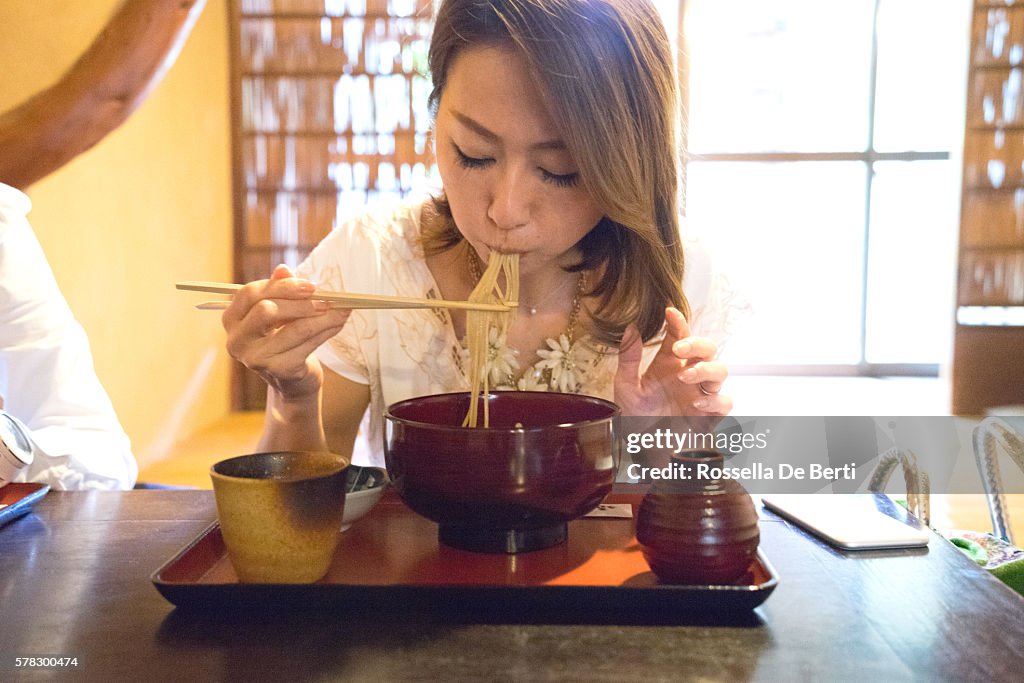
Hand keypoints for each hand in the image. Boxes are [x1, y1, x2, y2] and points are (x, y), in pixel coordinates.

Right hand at [223, 265, 350, 401]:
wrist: (292, 379)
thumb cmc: (284, 337)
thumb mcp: (280, 311)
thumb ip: (280, 290)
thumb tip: (283, 269)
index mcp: (232, 319)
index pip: (250, 293)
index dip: (282, 286)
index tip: (310, 285)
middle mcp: (237, 340)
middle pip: (266, 310)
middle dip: (300, 302)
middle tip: (326, 300)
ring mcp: (255, 358)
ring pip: (293, 329)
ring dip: (322, 317)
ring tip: (341, 310)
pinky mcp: (277, 370)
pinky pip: (307, 345)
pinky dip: (326, 332)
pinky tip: (338, 323)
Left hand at [614, 307, 731, 416]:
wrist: (643, 449)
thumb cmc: (637, 416)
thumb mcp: (626, 387)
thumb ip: (629, 359)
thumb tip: (631, 328)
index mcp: (669, 363)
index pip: (679, 336)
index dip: (678, 322)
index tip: (669, 312)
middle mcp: (689, 374)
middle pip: (707, 348)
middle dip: (697, 344)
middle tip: (679, 349)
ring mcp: (702, 393)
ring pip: (720, 371)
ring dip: (705, 370)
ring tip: (684, 377)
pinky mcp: (711, 414)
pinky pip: (724, 402)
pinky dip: (714, 401)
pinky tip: (696, 405)